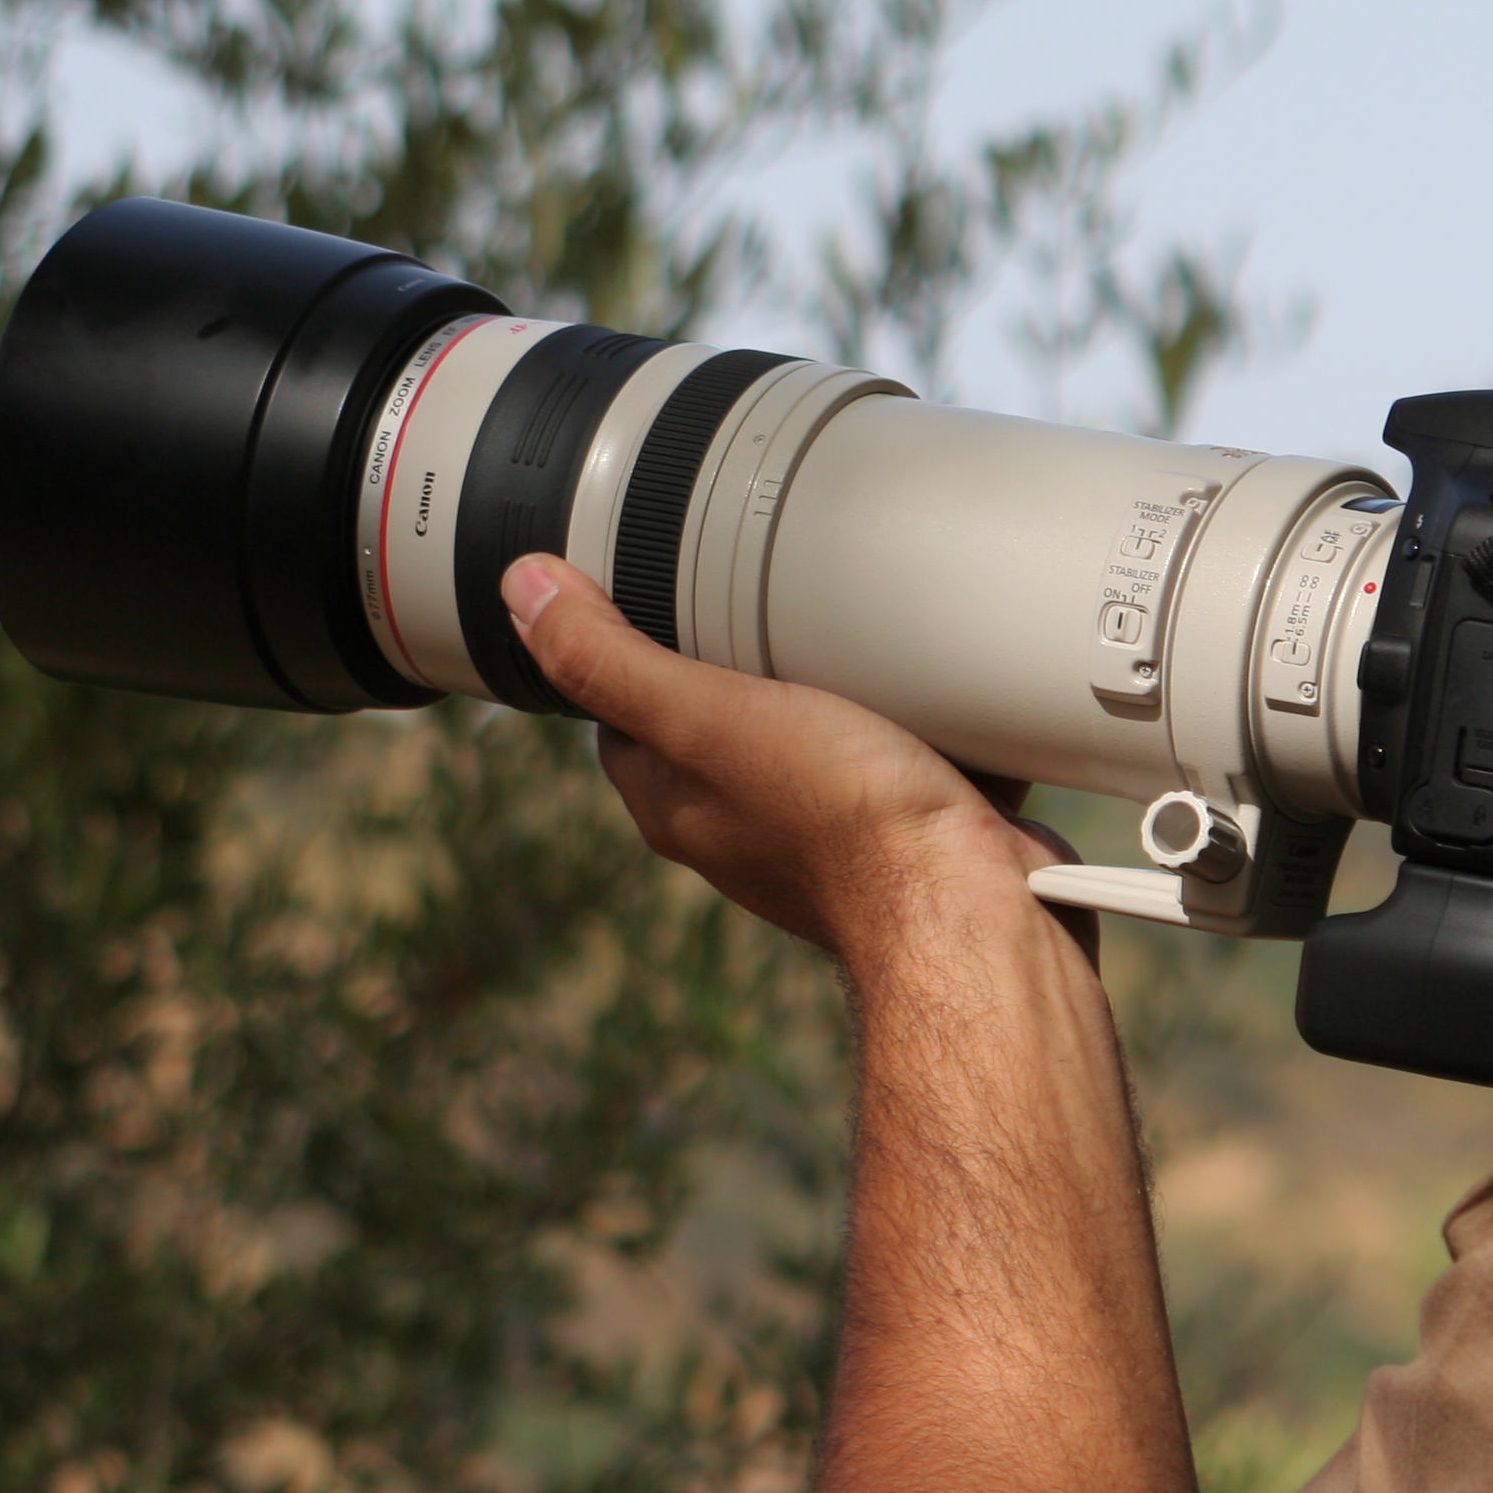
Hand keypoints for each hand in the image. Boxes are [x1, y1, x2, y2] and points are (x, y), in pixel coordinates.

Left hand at [500, 553, 1084, 968]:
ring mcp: (826, 835)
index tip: (656, 587)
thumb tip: (519, 589)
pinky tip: (935, 686)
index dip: (629, 647)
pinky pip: (896, 761)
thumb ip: (613, 660)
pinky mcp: (905, 833)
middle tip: (767, 587)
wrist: (972, 905)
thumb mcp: (712, 716)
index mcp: (677, 803)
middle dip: (741, 659)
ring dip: (834, 690)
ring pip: (812, 741)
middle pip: (719, 723)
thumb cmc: (844, 818)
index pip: (622, 714)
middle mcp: (742, 827)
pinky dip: (914, 723)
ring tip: (855, 626)